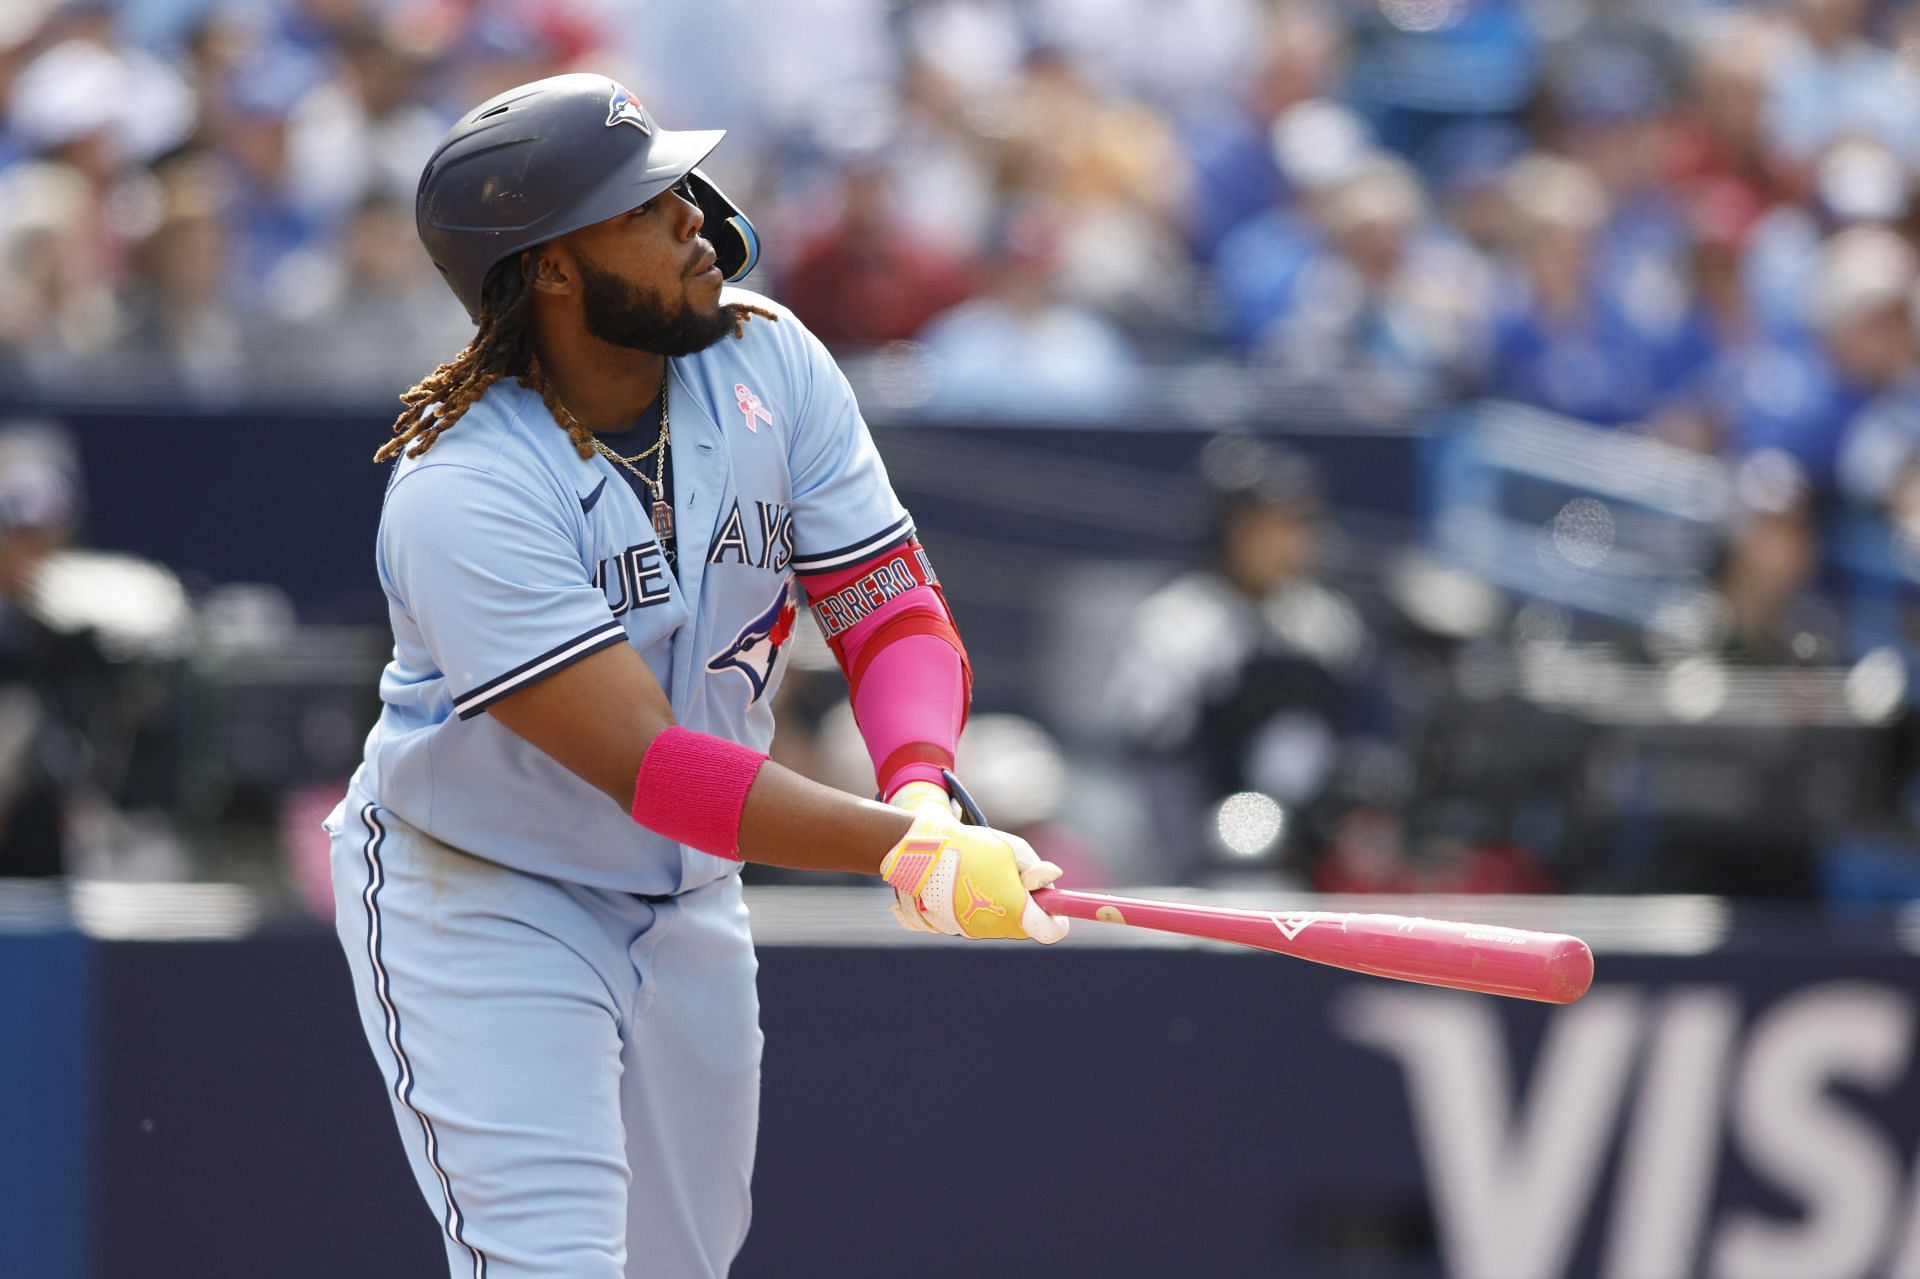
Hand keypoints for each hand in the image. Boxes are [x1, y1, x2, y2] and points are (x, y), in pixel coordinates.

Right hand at [878, 803, 1068, 943]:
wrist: (922, 853)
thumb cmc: (972, 848)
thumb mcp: (1014, 849)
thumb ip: (1038, 868)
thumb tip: (1053, 878)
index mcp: (1016, 911)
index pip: (1053, 930)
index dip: (1059, 915)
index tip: (1053, 900)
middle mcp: (996, 928)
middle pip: (1026, 922)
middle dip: (1026, 900)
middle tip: (1011, 872)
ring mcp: (973, 930)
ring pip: (1003, 919)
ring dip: (1003, 900)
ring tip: (983, 871)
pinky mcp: (954, 928)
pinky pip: (980, 918)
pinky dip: (981, 903)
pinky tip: (966, 879)